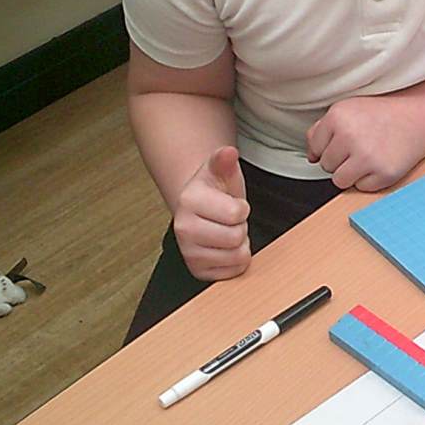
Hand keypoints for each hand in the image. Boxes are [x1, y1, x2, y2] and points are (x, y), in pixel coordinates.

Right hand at [172, 146, 250, 280]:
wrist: (200, 210)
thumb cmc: (215, 191)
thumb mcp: (221, 172)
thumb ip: (224, 161)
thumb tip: (228, 153)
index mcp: (189, 200)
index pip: (236, 214)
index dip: (242, 208)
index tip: (232, 204)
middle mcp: (183, 228)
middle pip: (236, 237)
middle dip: (240, 227)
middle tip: (229, 220)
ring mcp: (189, 252)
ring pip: (237, 256)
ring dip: (239, 244)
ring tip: (227, 231)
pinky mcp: (198, 271)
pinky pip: (233, 271)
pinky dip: (235, 260)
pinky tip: (224, 247)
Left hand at [306, 95, 424, 191]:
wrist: (418, 118)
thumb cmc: (381, 115)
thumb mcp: (348, 109)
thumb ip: (322, 129)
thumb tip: (311, 157)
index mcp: (338, 116)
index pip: (316, 149)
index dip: (329, 147)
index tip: (346, 139)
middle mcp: (350, 136)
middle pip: (326, 166)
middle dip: (341, 160)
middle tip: (361, 146)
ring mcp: (367, 156)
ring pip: (339, 181)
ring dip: (351, 173)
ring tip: (367, 156)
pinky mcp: (383, 173)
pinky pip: (361, 188)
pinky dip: (370, 179)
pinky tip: (380, 162)